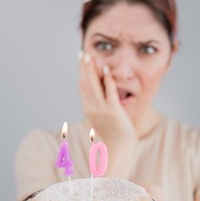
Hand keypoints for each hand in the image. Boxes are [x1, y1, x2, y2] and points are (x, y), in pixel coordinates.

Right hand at [78, 51, 136, 177]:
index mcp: (88, 109)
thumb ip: (97, 104)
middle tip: (82, 53)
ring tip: (90, 57)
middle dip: (84, 67)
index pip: (82, 86)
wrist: (118, 147)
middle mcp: (92, 108)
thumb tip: (98, 92)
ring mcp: (102, 110)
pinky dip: (107, 80)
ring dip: (92, 70)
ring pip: (94, 86)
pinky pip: (109, 92)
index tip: (81, 60)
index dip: (81, 72)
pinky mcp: (113, 111)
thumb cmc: (111, 133)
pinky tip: (106, 69)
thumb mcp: (100, 117)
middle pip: (86, 84)